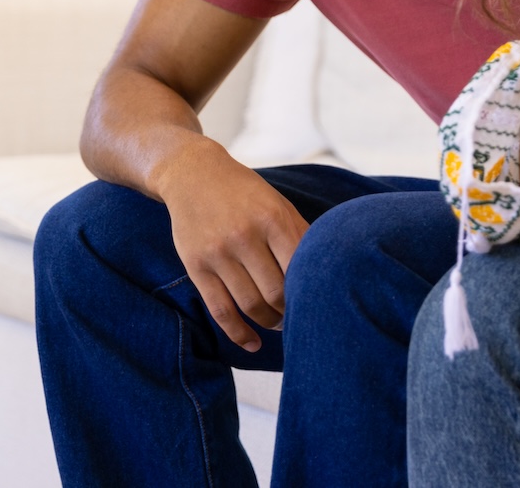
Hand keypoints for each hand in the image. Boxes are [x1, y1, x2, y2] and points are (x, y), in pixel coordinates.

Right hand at [155, 140, 308, 351]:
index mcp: (273, 218)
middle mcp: (244, 236)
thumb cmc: (245, 193)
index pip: (300, 269)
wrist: (193, 174)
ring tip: (279, 325)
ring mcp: (218, 253)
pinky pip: (220, 310)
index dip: (312, 293)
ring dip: (269, 324)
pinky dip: (238, 333)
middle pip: (276, 293)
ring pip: (250, 306)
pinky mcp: (196, 266)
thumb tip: (325, 274)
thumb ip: (300, 236)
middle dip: (291, 313)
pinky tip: (252, 344)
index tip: (319, 303)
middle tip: (300, 319)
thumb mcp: (278, 204)